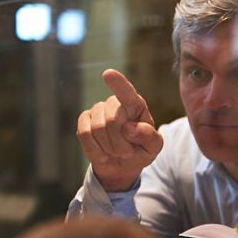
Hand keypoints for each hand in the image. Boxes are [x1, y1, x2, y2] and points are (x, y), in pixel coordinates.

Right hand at [76, 69, 162, 190]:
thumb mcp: (153, 147)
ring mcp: (98, 110)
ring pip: (97, 128)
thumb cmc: (141, 151)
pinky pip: (84, 134)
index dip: (118, 84)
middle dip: (120, 143)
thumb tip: (131, 128)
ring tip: (116, 152)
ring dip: (109, 147)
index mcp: (136, 106)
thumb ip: (148, 137)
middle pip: (112, 120)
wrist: (122, 163)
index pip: (127, 93)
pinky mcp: (84, 120)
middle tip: (127, 152)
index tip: (108, 74)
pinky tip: (103, 153)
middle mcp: (115, 103)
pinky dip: (95, 149)